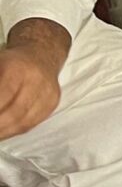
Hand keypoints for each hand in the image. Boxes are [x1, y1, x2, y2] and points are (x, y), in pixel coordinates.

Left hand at [0, 25, 68, 142]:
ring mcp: (48, 92)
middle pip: (15, 112)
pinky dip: (15, 130)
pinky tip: (4, 131)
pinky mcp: (53, 102)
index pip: (4, 94)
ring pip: (24, 121)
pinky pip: (32, 123)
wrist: (42, 55)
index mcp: (18, 67)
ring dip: (4, 131)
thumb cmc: (13, 61)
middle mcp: (37, 80)